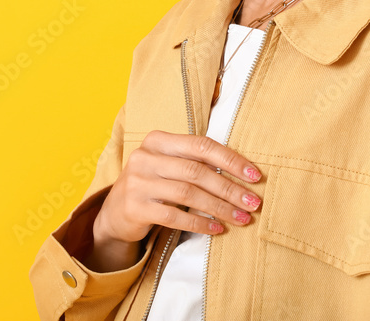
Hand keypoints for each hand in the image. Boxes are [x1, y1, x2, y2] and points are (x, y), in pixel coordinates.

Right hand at [93, 130, 263, 246]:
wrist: (115, 212)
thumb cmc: (153, 184)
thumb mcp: (169, 165)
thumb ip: (196, 162)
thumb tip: (243, 173)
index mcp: (158, 140)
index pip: (201, 145)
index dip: (231, 160)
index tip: (254, 175)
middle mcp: (145, 157)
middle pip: (197, 171)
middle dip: (230, 188)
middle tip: (253, 202)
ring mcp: (138, 182)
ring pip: (188, 194)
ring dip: (220, 208)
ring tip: (241, 218)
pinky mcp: (135, 207)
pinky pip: (174, 216)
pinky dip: (200, 223)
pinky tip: (217, 228)